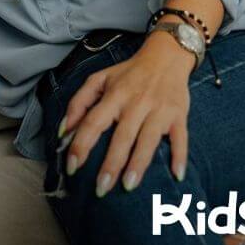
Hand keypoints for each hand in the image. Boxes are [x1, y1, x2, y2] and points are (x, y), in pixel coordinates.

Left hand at [59, 33, 193, 196]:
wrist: (166, 56)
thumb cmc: (129, 73)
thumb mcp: (99, 78)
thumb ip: (79, 102)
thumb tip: (64, 130)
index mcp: (114, 96)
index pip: (93, 122)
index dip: (81, 144)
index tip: (71, 166)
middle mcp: (136, 103)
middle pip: (121, 137)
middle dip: (110, 164)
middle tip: (101, 188)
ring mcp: (159, 110)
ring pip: (148, 140)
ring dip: (138, 164)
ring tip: (128, 186)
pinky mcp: (179, 115)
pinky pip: (181, 138)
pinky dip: (180, 156)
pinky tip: (177, 175)